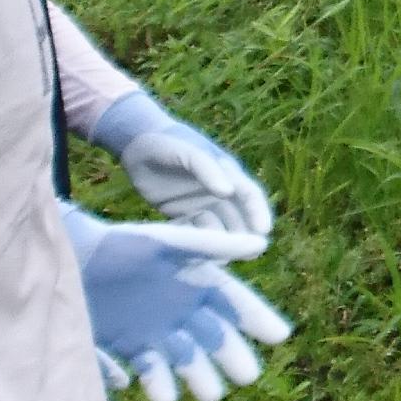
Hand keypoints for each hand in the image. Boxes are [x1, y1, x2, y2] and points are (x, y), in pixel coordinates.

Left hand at [63, 207, 292, 400]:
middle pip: (213, 336)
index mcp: (195, 280)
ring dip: (196, 376)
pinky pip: (143, 368)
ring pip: (182, 358)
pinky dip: (152, 381)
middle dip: (231, 355)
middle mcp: (179, 308)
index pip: (233, 302)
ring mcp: (151, 328)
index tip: (280, 336)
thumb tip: (261, 245)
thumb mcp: (167, 242)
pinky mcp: (122, 344)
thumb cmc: (121, 244)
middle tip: (247, 376)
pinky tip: (160, 395)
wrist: (69, 258)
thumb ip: (210, 245)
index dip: (256, 318)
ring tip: (207, 396)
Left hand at [90, 93, 273, 240]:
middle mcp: (218, 191)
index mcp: (227, 173)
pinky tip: (190, 248)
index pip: (249, 195)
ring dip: (219, 241)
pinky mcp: (180, 213)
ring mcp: (199, 203)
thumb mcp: (190, 152)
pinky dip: (194, 238)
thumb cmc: (170, 142)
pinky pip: (193, 229)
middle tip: (246, 255)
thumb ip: (209, 170)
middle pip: (237, 216)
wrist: (137, 142)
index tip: (263, 233)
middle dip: (243, 234)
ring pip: (217, 226)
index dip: (259, 213)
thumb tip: (229, 192)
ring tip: (217, 258)